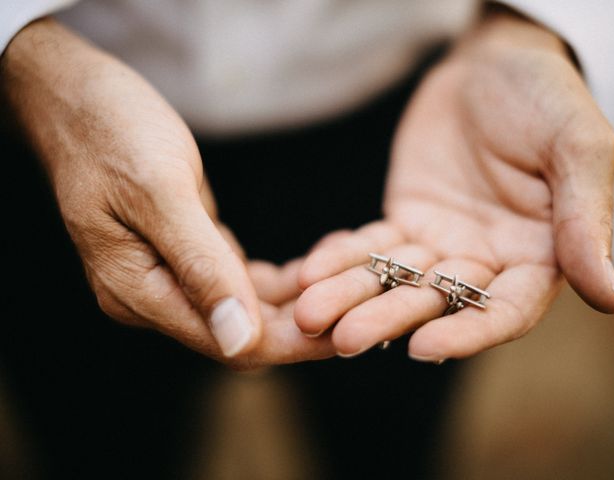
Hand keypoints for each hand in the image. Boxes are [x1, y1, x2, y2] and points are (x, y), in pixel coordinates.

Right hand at [1, 18, 332, 367]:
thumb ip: (199, 266)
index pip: (226, 342)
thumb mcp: (158, 191)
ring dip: (297, 303)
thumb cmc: (111, 132)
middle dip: (303, 324)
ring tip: (353, 286)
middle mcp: (151, 294)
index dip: (291, 342)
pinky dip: (277, 279)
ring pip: (245, 308)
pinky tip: (317, 266)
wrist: (78, 99)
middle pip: (240, 332)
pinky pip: (239, 280)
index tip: (349, 330)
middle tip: (366, 305)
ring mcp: (169, 275)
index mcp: (136, 290)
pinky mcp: (185, 254)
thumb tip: (238, 340)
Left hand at [294, 8, 613, 360]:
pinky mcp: (405, 221)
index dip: (467, 333)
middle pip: (435, 302)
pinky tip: (309, 272)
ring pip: (394, 280)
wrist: (491, 63)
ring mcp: (442, 243)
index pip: (503, 310)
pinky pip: (371, 246)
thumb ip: (585, 220)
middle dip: (388, 319)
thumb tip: (609, 299)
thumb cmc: (546, 98)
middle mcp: (487, 260)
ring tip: (309, 312)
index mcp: (538, 256)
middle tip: (344, 339)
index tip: (422, 347)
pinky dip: (341, 259)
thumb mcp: (577, 147)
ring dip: (352, 297)